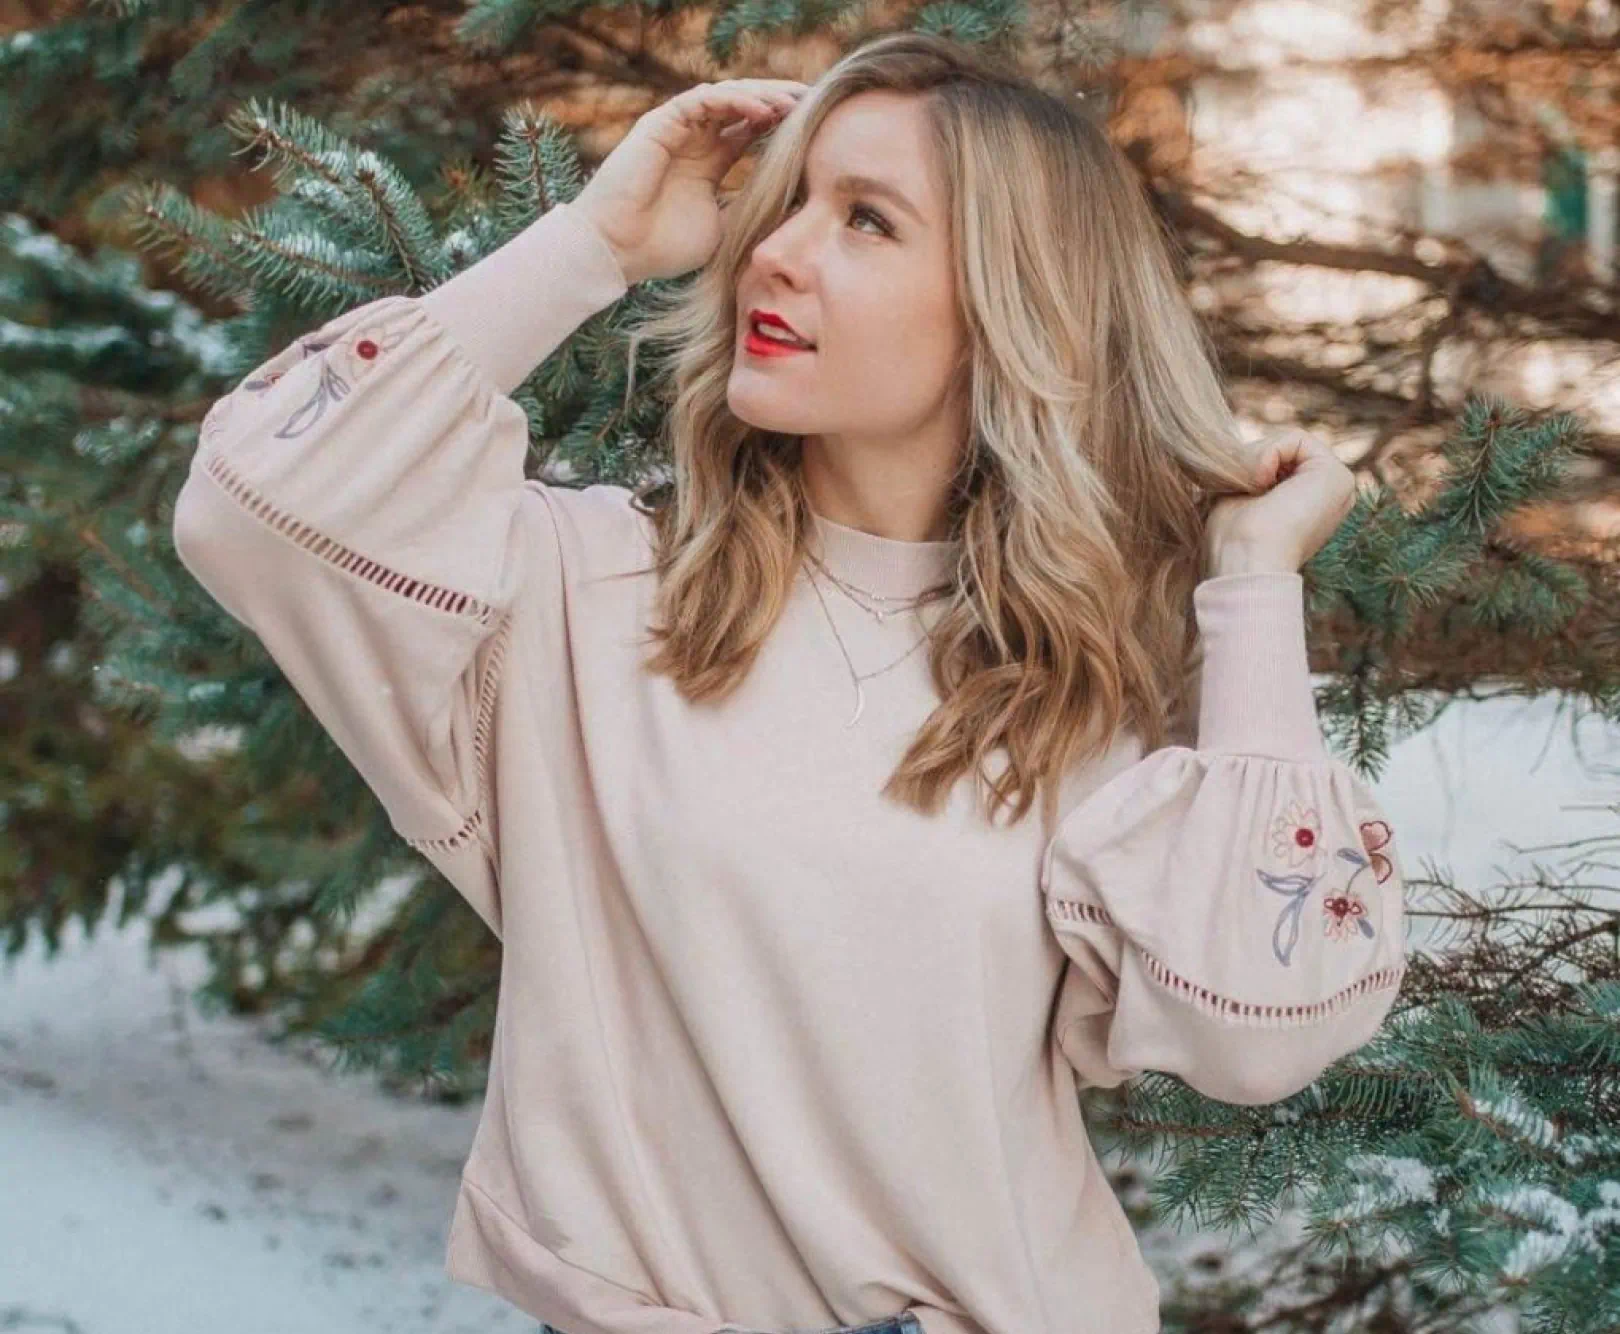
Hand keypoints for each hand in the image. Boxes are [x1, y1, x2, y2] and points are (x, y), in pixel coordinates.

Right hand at [572, 78, 810, 286]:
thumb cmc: (664, 247)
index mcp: (709, 163)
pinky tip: (763, 111)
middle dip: (780, 101)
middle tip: (815, 102)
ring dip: (763, 96)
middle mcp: (694, 139)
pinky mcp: (661, 123)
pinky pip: (704, 99)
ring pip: (727, 96)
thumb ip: (750, 207)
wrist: (619, 252)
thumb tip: (793, 202)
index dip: (783, 124)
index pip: (751, 130)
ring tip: (795, 103)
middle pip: (744, 106)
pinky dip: (735, 101)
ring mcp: (677, 128)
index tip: (818, 126)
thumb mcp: (724, 228)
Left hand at [1205, 429, 1357, 574]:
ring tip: (1253, 491)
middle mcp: (1329, 498)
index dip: (1249, 471)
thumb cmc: (1232, 539)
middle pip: (1283, 452)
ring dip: (1257, 460)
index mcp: (1308, 507)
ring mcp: (1339, 487)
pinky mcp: (1340, 476)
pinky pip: (1296, 438)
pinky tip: (1262, 483)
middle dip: (1253, 462)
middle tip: (1245, 492)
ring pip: (1288, 444)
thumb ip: (1248, 473)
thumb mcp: (1236, 496)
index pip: (1275, 465)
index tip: (1241, 497)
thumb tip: (1245, 453)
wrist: (1245, 560)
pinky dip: (1268, 454)